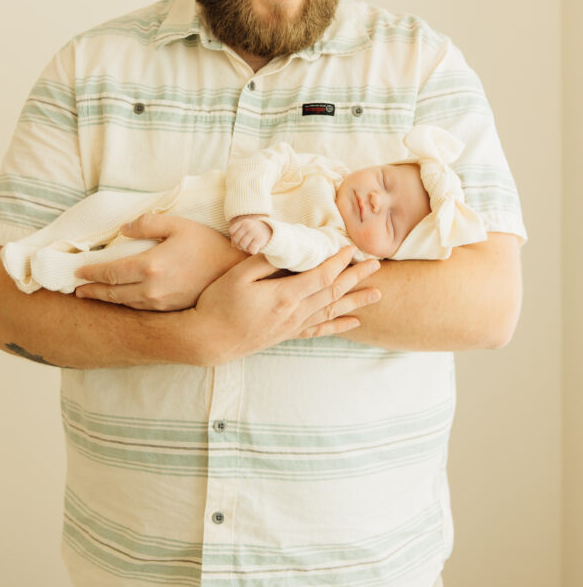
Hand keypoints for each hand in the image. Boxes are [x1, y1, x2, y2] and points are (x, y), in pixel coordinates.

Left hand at [74, 214, 244, 309]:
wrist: (233, 271)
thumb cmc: (207, 244)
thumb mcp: (178, 224)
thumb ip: (148, 224)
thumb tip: (124, 229)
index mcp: (150, 266)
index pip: (111, 272)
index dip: (92, 272)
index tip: (78, 271)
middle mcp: (152, 289)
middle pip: (113, 292)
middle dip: (92, 291)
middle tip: (77, 290)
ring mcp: (161, 302)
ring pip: (124, 303)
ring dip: (106, 300)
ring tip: (93, 295)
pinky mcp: (170, 309)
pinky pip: (140, 308)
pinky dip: (124, 304)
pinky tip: (120, 300)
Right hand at [191, 247, 381, 364]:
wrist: (209, 339)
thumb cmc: (219, 303)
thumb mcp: (239, 275)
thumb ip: (266, 260)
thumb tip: (288, 247)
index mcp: (285, 296)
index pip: (321, 276)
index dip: (339, 261)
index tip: (351, 247)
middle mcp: (295, 314)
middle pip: (332, 293)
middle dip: (356, 277)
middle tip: (376, 265)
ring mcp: (292, 326)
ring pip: (332, 312)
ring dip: (356, 301)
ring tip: (377, 294)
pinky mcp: (287, 334)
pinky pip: (320, 330)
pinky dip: (339, 325)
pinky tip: (354, 322)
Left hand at [229, 215, 271, 253]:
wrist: (271, 231)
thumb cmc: (255, 232)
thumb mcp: (245, 230)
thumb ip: (237, 236)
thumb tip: (233, 244)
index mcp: (244, 222)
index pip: (231, 231)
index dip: (234, 236)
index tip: (241, 237)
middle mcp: (248, 225)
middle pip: (235, 240)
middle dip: (239, 245)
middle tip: (245, 244)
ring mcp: (254, 232)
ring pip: (242, 245)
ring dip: (245, 249)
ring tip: (250, 245)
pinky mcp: (260, 239)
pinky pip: (251, 250)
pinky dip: (253, 251)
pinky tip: (256, 247)